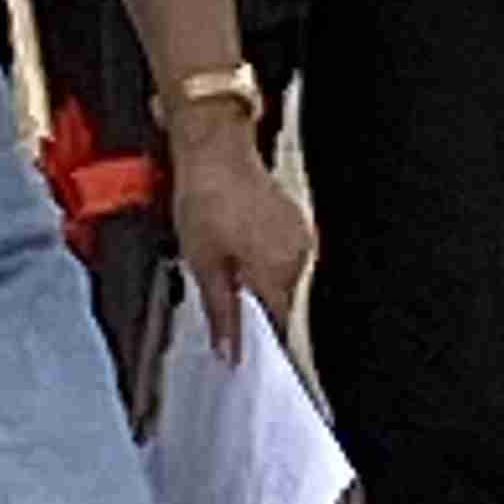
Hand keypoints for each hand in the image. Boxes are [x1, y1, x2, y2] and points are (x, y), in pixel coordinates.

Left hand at [169, 116, 311, 363]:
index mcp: (277, 272)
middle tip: (223, 303)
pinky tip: (238, 248)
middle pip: (281, 305)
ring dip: (257, 283)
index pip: (279, 328)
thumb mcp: (203, 264)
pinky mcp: (295, 223)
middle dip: (254, 310)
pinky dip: (262, 261)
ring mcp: (300, 238)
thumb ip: (222, 313)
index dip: (260, 344)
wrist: (214, 147)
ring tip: (226, 266)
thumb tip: (230, 353)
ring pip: (281, 281)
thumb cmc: (206, 198)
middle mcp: (298, 257)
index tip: (244, 355)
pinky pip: (282, 257)